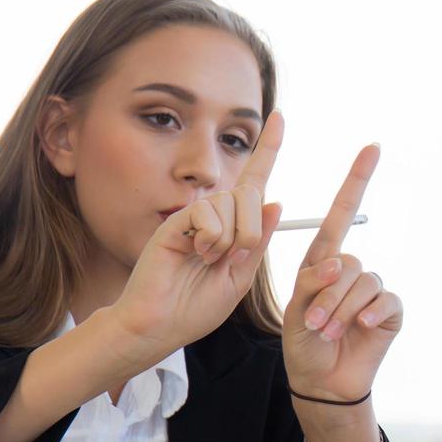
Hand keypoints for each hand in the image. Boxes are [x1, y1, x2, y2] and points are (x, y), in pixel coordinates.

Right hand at [110, 111, 284, 363]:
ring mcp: (194, 215)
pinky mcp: (175, 220)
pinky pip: (208, 212)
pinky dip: (211, 237)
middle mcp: (215, 214)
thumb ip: (257, 243)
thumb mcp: (240, 277)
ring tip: (208, 259)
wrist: (160, 325)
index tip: (280, 116)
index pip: (255, 181)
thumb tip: (275, 201)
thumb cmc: (196, 307)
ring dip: (231, 238)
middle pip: (251, 191)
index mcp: (234, 226)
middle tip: (235, 255)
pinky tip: (196, 253)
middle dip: (253, 227)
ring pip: (232, 202)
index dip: (268, 148)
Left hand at [281, 143, 401, 400]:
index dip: (356, 180)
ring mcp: (372, 291)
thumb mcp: (295, 306)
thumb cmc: (302, 343)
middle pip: (347, 262)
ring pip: (363, 283)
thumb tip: (340, 262)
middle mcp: (350, 271)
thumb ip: (313, 279)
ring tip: (328, 332)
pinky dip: (370, 315)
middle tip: (313, 323)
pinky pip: (384, 300)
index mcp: (324, 261)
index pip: (341, 214)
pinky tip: (360, 329)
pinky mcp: (390, 310)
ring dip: (341, 310)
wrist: (320, 380)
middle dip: (327, 294)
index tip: (372, 148)